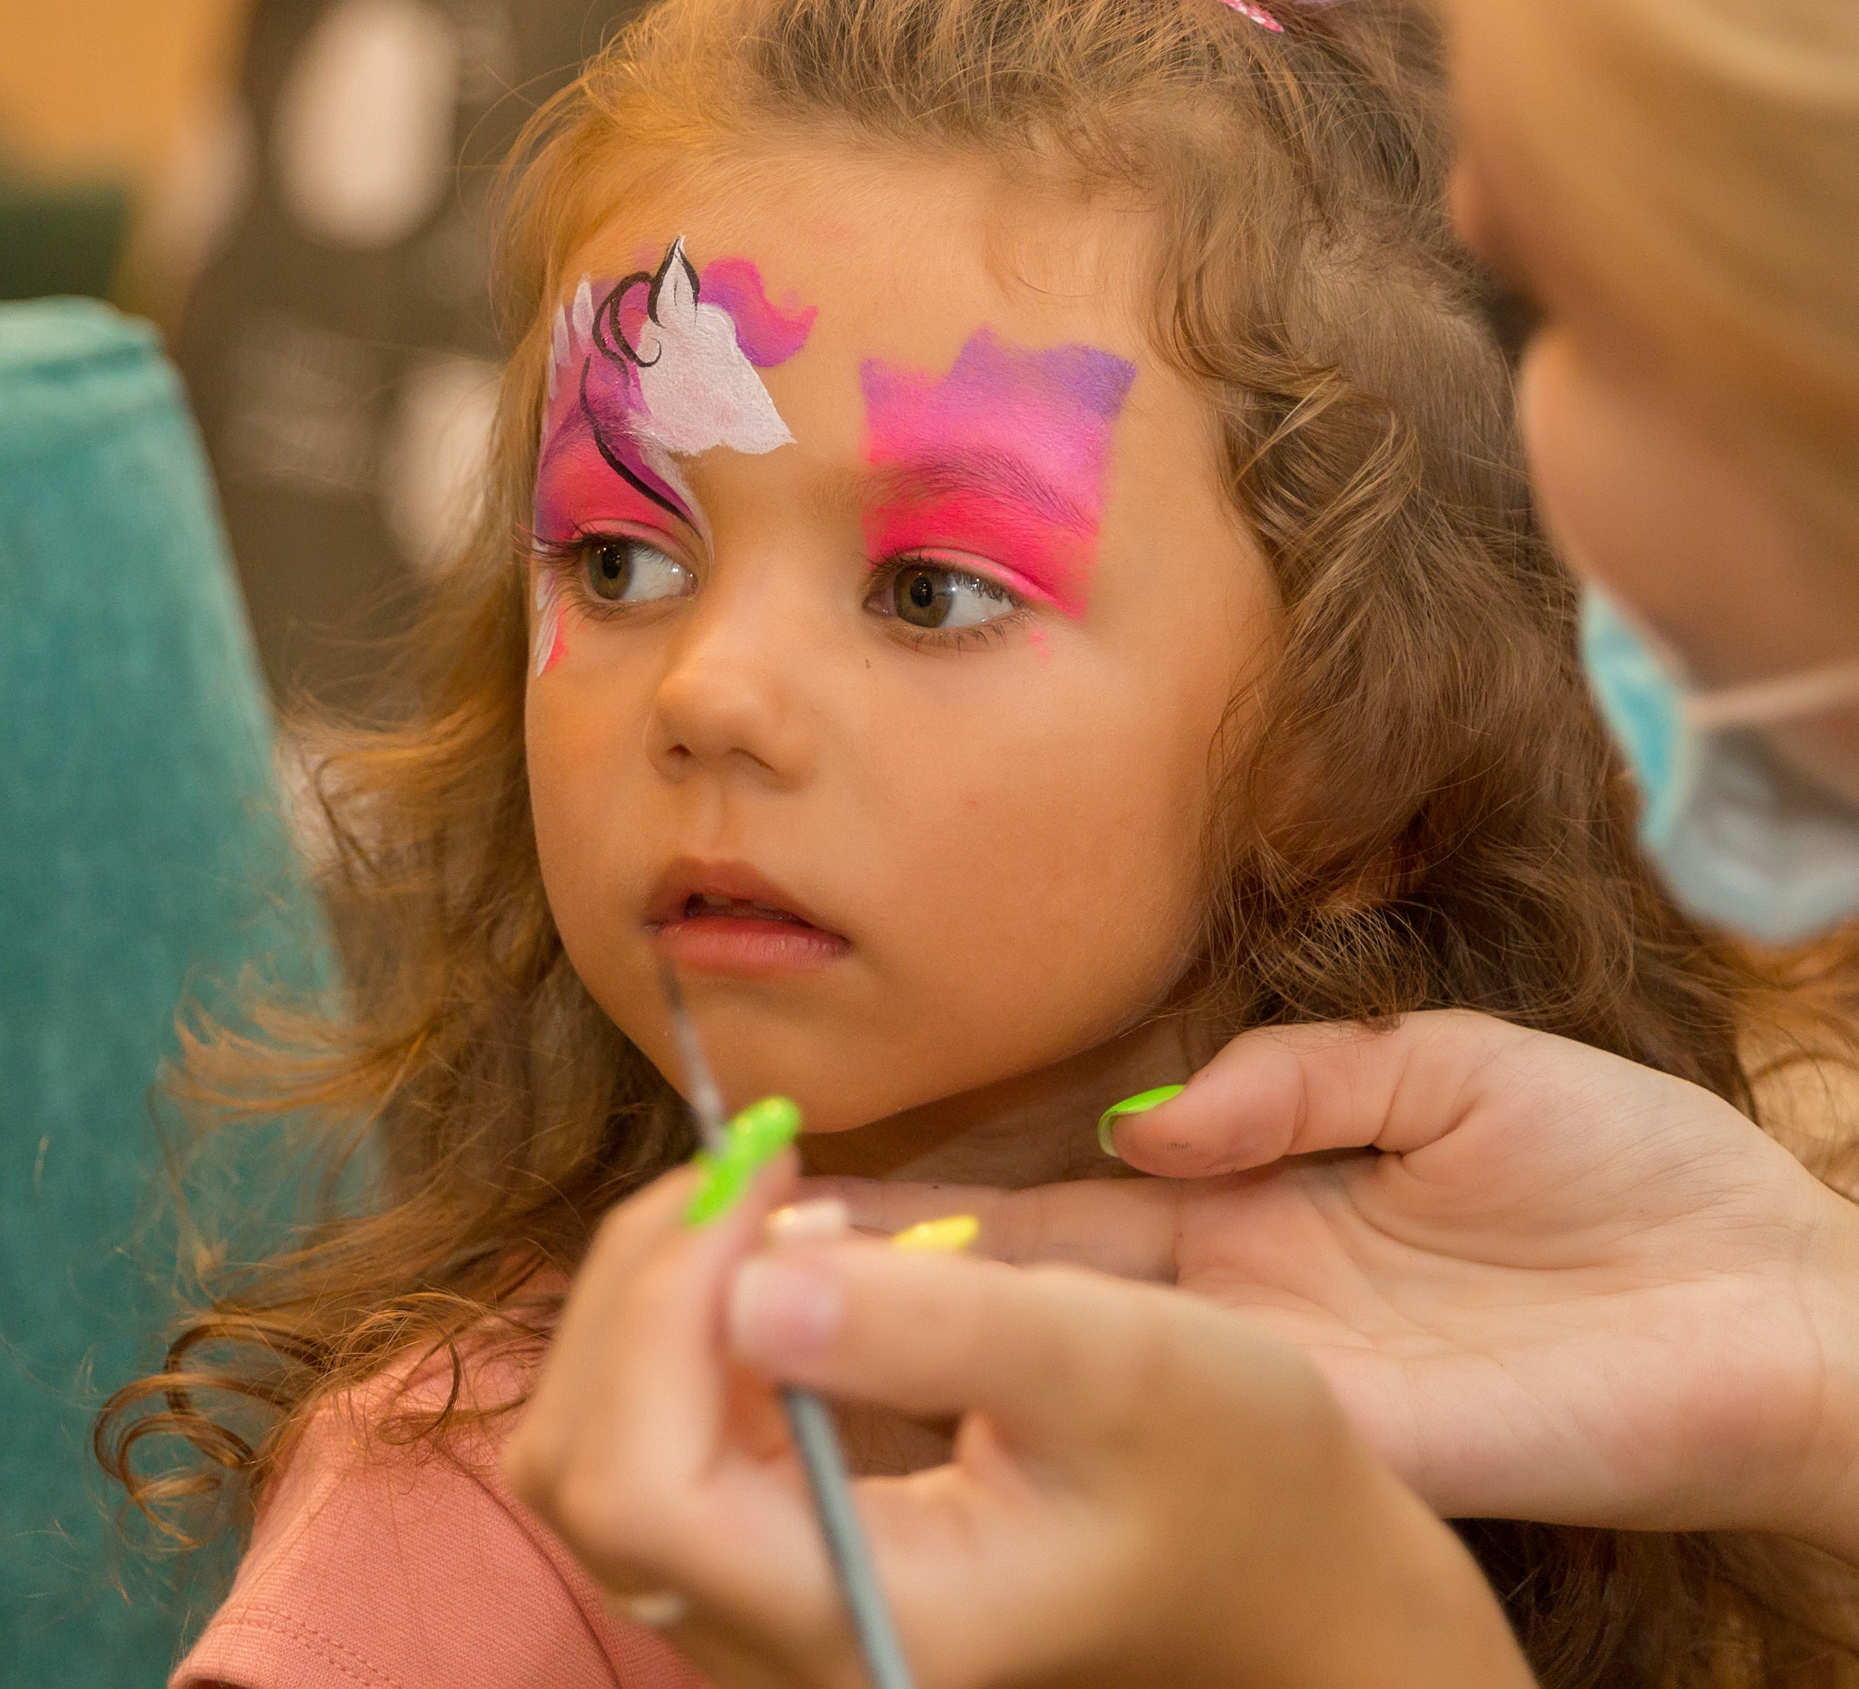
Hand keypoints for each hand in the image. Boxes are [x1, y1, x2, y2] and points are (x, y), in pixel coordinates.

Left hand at [505, 1161, 1531, 1688]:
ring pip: (588, 1455)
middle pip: (577, 1471)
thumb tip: (746, 1279)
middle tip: (752, 1167)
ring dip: (647, 1302)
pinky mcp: (769, 1564)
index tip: (760, 1177)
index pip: (637, 1482)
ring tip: (763, 1201)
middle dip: (636, 1288)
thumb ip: (935, 1325)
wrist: (1281, 1569)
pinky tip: (769, 1261)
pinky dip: (675, 1333)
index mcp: (863, 1623)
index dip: (655, 1308)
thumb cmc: (1234, 1469)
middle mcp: (780, 1651)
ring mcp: (762, 1617)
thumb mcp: (1117, 1362)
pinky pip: (644, 1445)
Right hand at [824, 1011, 1858, 1560]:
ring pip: (1072, 1358)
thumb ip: (1299, 1076)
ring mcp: (1276, 1373)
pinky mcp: (1338, 1429)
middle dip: (891, 1266)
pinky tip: (959, 1369)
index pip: (1056, 1199)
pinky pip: (1177, 1408)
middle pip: (1029, 1284)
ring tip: (794, 1308)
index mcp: (1256, 1202)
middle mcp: (1237, 1298)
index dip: (940, 1194)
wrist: (1783, 1303)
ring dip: (942, 1333)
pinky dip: (1064, 1386)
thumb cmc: (1639, 1178)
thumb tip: (1145, 1117)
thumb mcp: (1455, 1068)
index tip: (814, 1177)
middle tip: (743, 1252)